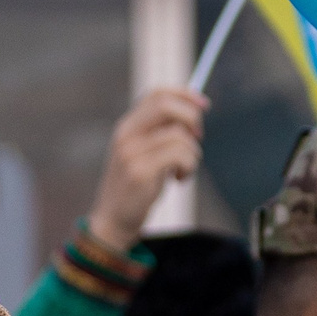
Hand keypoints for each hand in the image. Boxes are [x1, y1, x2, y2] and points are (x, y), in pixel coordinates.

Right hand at [88, 87, 207, 251]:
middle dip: (192, 118)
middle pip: (167, 106)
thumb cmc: (135, 188)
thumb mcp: (144, 154)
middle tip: (198, 138)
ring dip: (192, 153)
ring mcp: (131, 153)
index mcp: (127, 126)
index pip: (157, 94)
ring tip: (184, 170)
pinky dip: (189, 167)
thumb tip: (195, 114)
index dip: (184, 94)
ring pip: (179, 135)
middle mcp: (126, 135)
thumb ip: (162, 134)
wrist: (113, 220)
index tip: (203, 105)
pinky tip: (180, 180)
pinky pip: (180, 155)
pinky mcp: (140, 172)